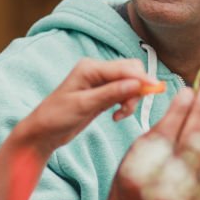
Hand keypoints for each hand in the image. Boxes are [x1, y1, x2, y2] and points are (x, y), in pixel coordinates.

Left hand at [16, 58, 159, 153]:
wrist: (43, 132)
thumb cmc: (56, 116)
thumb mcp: (84, 105)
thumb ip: (111, 93)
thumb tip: (137, 84)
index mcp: (90, 67)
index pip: (124, 68)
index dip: (142, 78)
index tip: (156, 90)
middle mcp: (97, 71)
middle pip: (131, 72)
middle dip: (137, 89)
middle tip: (129, 109)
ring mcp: (100, 82)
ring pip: (130, 83)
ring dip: (131, 99)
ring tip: (120, 115)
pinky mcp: (102, 94)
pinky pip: (123, 93)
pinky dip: (125, 104)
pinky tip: (116, 115)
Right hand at [106, 84, 199, 199]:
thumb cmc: (131, 181)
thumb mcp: (135, 155)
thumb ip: (159, 130)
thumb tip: (185, 100)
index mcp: (139, 174)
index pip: (165, 135)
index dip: (179, 110)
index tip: (187, 90)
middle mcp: (162, 189)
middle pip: (190, 144)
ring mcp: (183, 199)